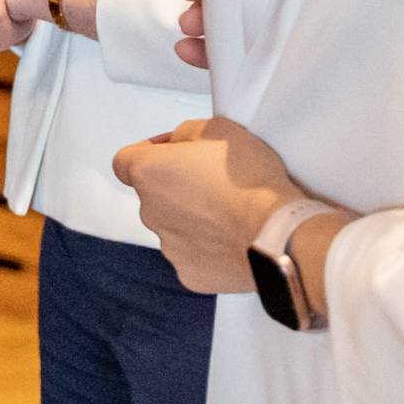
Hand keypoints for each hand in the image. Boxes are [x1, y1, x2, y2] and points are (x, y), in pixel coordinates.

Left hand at [113, 117, 303, 295]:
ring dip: (193, 219)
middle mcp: (150, 212)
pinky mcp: (189, 274)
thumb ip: (187, 134)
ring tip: (231, 214)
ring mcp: (168, 247)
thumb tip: (179, 144)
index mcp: (149, 174)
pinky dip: (208, 249)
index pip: (125, 161)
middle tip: (214, 183)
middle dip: (177, 187)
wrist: (278, 234)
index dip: (149, 153)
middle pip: (154, 195)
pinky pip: (193, 256)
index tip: (173, 153)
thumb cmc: (251, 181)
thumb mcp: (219, 129)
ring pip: (174, 227)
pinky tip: (233, 239)